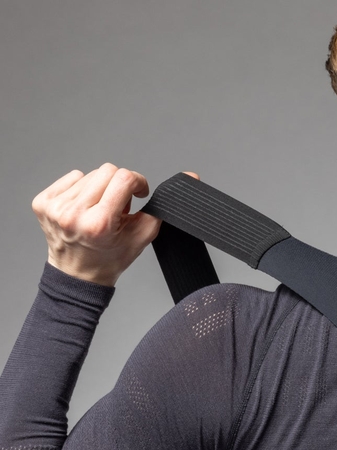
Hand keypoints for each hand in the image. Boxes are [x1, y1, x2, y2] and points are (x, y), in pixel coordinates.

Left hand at [31, 163, 199, 286]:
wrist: (77, 275)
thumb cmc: (109, 258)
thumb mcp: (140, 240)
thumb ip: (157, 213)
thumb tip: (177, 188)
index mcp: (99, 224)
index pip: (124, 178)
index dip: (138, 182)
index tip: (139, 192)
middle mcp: (73, 213)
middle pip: (107, 171)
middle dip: (119, 185)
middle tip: (119, 206)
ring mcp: (55, 207)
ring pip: (90, 174)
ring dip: (100, 188)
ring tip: (100, 209)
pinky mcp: (43, 201)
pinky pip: (72, 177)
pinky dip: (83, 189)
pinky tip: (85, 207)